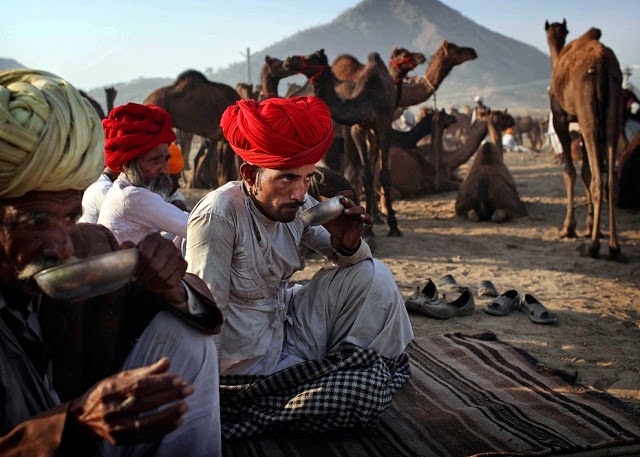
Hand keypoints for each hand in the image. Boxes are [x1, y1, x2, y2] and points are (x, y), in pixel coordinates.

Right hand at [69, 358, 192, 444]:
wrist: (82, 419)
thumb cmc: (106, 393)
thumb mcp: (120, 378)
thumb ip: (145, 372)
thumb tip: (167, 361)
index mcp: (110, 390)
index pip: (139, 386)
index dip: (161, 382)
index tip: (180, 379)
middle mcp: (111, 409)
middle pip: (144, 403)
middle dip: (169, 396)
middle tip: (189, 390)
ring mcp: (114, 427)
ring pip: (144, 422)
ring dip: (168, 415)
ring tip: (185, 406)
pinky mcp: (119, 440)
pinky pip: (144, 436)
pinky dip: (162, 429)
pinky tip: (177, 421)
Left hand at [121, 232, 186, 303]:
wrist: (163, 259)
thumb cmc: (146, 255)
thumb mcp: (136, 251)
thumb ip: (129, 249)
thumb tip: (125, 246)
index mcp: (153, 237)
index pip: (145, 255)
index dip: (139, 268)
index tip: (135, 275)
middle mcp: (168, 243)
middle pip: (155, 266)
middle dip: (145, 277)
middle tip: (142, 280)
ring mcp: (177, 253)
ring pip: (163, 275)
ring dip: (153, 283)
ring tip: (149, 283)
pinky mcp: (184, 264)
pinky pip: (172, 281)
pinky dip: (163, 286)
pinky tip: (158, 284)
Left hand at [322, 190, 372, 250]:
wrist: (342, 241)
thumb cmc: (336, 228)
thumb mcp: (327, 222)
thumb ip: (320, 216)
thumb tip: (307, 213)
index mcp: (344, 207)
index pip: (346, 196)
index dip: (344, 194)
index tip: (340, 195)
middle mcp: (352, 210)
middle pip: (352, 202)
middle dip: (347, 201)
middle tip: (342, 201)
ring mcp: (358, 217)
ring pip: (360, 209)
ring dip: (354, 209)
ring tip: (346, 212)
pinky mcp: (363, 224)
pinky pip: (369, 219)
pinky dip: (367, 217)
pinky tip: (362, 217)